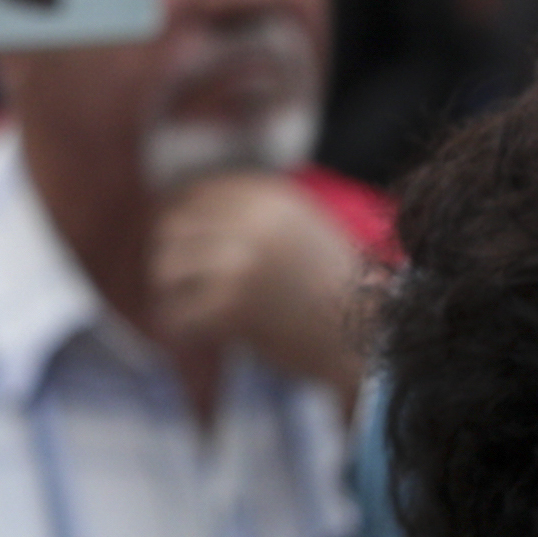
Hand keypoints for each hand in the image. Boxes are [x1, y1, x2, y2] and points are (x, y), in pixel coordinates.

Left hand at [149, 172, 367, 398]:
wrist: (371, 340)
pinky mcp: (233, 305)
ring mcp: (241, 261)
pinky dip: (178, 330)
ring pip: (166, 268)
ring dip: (169, 295)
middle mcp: (253, 222)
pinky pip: (176, 313)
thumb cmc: (337, 295)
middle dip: (171, 261)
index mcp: (270, 198)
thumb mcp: (302, 233)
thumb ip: (255, 219)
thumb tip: (182, 217)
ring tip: (185, 316)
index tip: (184, 253)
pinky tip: (193, 339)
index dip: (183, 227)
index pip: (195, 196)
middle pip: (173, 228)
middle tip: (177, 289)